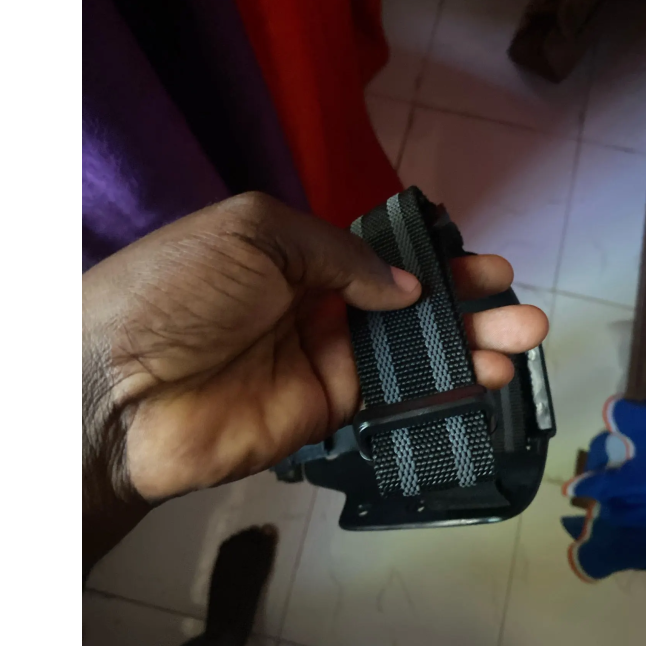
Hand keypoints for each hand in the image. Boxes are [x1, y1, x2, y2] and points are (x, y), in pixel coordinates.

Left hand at [83, 192, 547, 508]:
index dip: (433, 263)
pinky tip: (483, 380)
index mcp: (298, 257)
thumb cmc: (183, 289)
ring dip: (468, 348)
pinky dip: (439, 390)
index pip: (382, 259)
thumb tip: (404, 288)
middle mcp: (316, 308)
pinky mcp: (324, 413)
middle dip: (466, 306)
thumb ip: (340, 255)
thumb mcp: (259, 233)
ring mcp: (322, 363)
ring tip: (523, 341)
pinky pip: (392, 398)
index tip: (484, 266)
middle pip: (407, 309)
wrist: (121, 385)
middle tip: (519, 308)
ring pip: (410, 354)